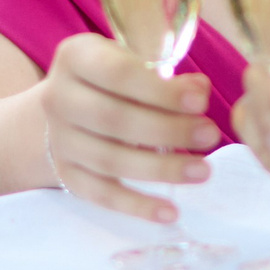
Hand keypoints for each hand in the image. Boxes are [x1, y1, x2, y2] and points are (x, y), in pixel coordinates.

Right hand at [41, 33, 221, 222]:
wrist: (66, 105)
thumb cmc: (113, 77)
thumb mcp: (133, 60)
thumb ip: (166, 74)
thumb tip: (198, 91)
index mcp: (75, 57)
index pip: (118, 74)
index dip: (160, 90)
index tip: (201, 101)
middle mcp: (58, 98)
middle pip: (114, 120)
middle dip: (167, 129)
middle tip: (210, 135)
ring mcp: (60, 140)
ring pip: (109, 160)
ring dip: (160, 168)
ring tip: (201, 171)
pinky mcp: (67, 174)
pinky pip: (102, 195)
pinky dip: (136, 205)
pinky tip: (170, 211)